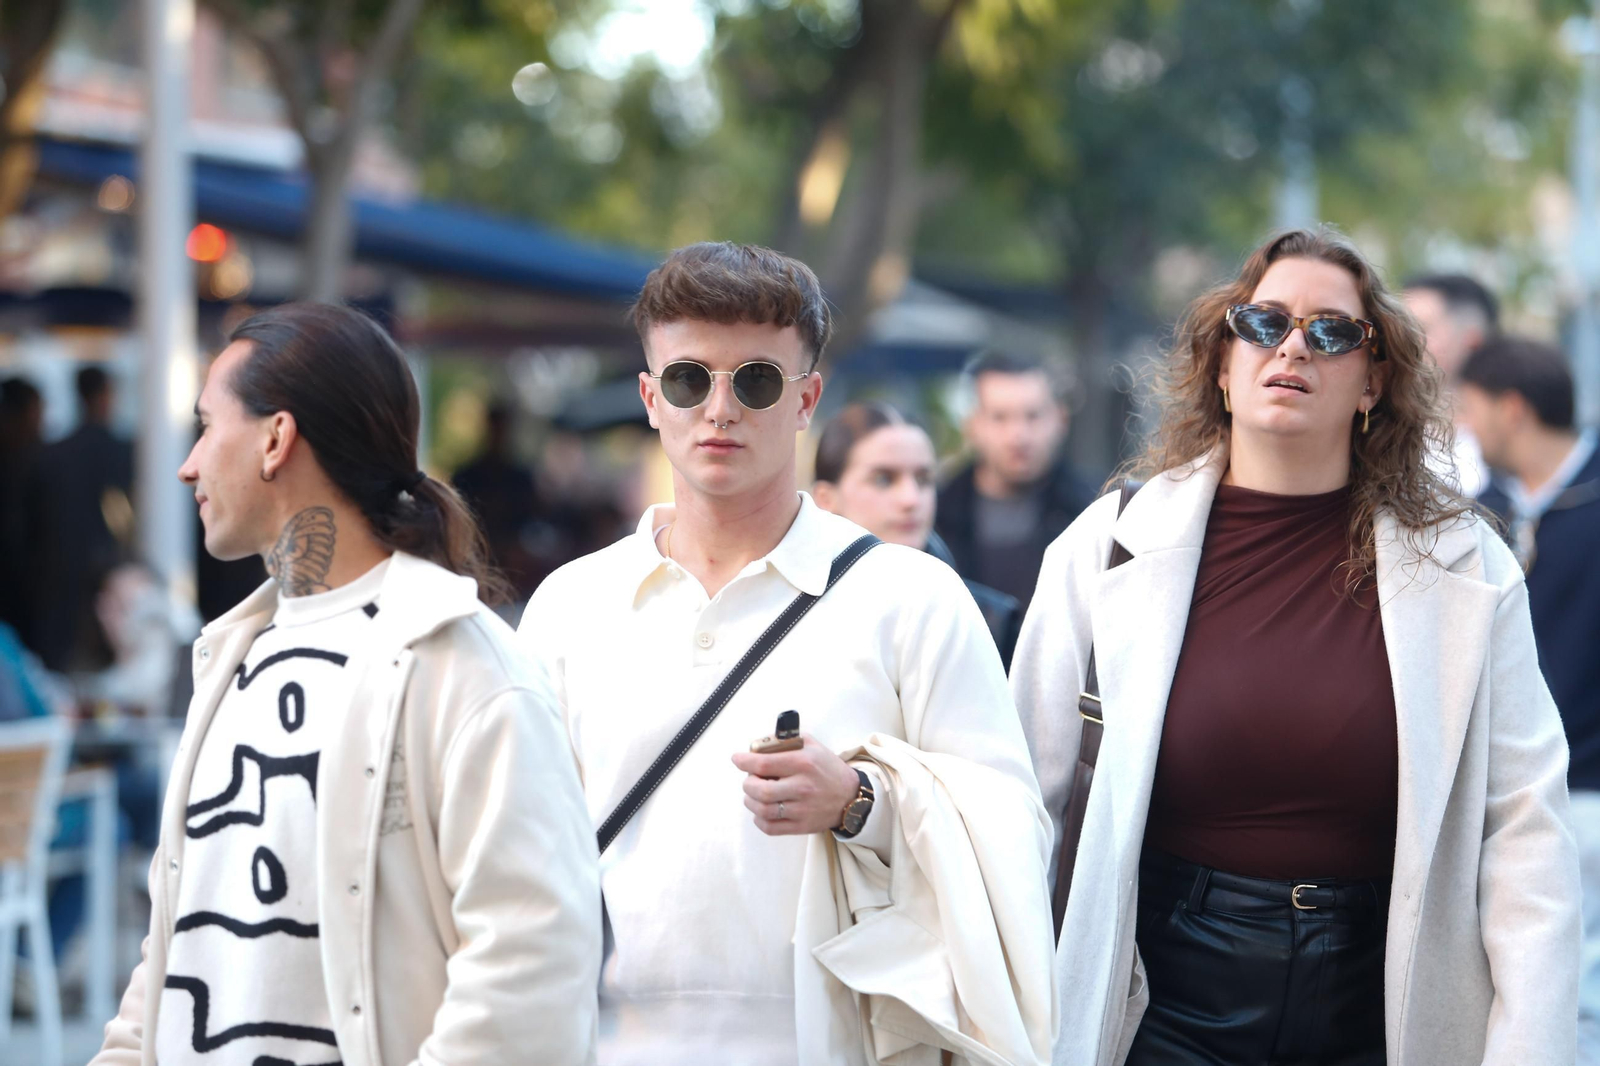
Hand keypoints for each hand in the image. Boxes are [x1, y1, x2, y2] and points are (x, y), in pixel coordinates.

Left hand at [730, 734, 859, 835]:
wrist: (850, 796)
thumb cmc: (826, 768)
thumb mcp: (811, 745)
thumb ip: (785, 741)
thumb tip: (756, 746)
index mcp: (804, 763)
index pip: (764, 763)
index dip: (744, 761)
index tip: (737, 759)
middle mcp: (803, 787)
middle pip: (761, 789)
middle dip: (747, 783)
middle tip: (750, 779)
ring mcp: (803, 809)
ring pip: (763, 810)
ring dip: (750, 801)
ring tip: (753, 794)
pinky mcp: (802, 826)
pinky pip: (770, 828)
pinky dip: (759, 820)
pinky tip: (761, 811)